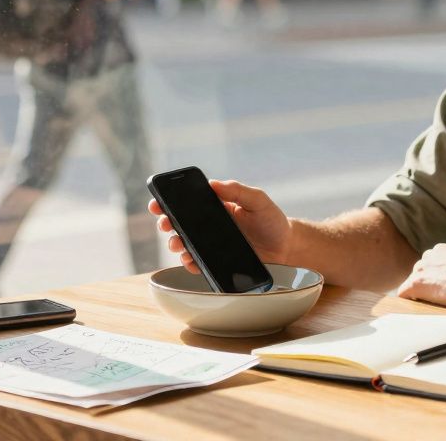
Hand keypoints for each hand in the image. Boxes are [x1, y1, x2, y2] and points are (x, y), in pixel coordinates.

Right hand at [147, 179, 291, 273]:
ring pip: (185, 243)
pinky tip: (189, 260)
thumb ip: (238, 190)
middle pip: (180, 223)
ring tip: (177, 243)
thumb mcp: (258, 200)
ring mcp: (212, 243)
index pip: (189, 201)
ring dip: (176, 243)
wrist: (286, 248)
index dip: (170, 201)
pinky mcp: (216, 261)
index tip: (158, 202)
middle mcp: (210, 224)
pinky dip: (189, 262)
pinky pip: (197, 262)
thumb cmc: (272, 221)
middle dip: (167, 222)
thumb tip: (213, 183)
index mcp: (217, 205)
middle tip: (166, 224)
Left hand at [396, 244, 445, 309]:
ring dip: (420, 294)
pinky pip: (403, 294)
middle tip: (439, 299)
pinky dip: (408, 303)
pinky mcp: (416, 283)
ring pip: (412, 284)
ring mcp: (420, 269)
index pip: (429, 265)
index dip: (434, 279)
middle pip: (419, 273)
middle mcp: (428, 256)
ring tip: (434, 306)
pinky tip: (419, 310)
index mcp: (441, 250)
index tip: (442, 289)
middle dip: (426, 286)